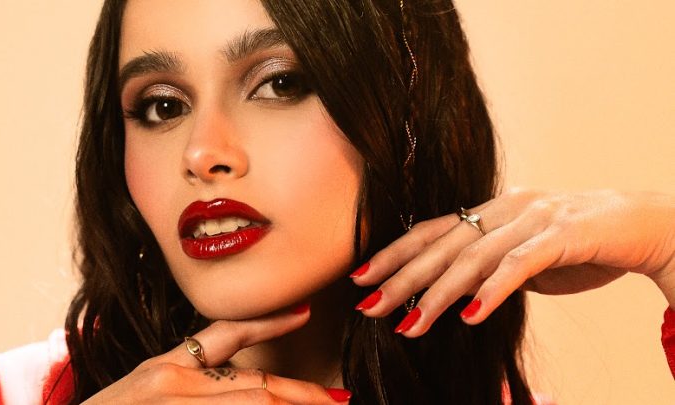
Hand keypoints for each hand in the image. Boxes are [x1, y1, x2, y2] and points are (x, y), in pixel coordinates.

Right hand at [81, 304, 350, 403]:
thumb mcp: (148, 384)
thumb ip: (194, 371)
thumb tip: (251, 385)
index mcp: (164, 370)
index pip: (224, 336)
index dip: (268, 324)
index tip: (305, 312)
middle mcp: (170, 386)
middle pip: (253, 389)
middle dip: (302, 397)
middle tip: (339, 400)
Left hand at [351, 188, 674, 336]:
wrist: (644, 225)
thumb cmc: (580, 243)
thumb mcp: (523, 255)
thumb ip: (488, 268)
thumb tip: (454, 296)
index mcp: (491, 209)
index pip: (430, 230)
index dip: (393, 253)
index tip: (360, 277)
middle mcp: (505, 208)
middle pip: (441, 246)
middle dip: (401, 278)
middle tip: (368, 305)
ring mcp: (533, 218)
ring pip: (472, 259)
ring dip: (438, 296)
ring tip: (410, 326)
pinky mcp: (563, 235)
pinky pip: (519, 265)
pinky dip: (492, 291)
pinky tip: (470, 317)